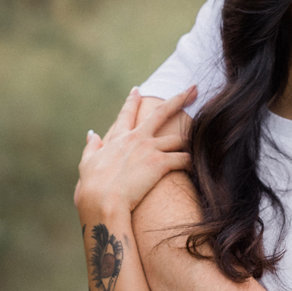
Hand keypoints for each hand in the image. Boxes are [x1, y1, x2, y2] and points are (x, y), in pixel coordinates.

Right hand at [75, 86, 194, 216]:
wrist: (102, 201)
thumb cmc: (92, 188)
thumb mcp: (87, 164)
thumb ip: (92, 147)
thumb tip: (92, 134)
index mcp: (118, 139)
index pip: (126, 114)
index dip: (132, 101)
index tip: (138, 89)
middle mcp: (136, 139)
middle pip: (161, 113)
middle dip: (179, 99)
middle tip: (193, 88)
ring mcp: (149, 149)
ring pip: (178, 138)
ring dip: (191, 139)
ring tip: (204, 139)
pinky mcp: (160, 163)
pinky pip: (184, 159)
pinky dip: (192, 162)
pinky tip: (199, 165)